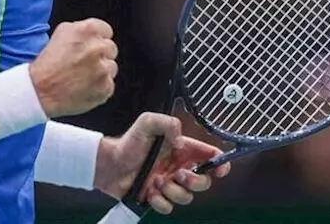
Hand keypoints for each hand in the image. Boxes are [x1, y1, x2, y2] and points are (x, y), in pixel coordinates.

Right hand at [30, 19, 117, 117]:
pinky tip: (84, 87)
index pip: (106, 31)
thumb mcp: (61, 33)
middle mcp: (98, 48)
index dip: (97, 39)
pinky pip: (109, 85)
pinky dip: (99, 87)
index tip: (91, 46)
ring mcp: (103, 69)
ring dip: (101, 72)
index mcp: (88, 30)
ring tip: (82, 77)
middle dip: (100, 55)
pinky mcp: (105, 88)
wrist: (39, 91)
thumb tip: (94, 32)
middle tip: (84, 63)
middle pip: (111, 49)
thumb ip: (81, 29)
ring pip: (111, 67)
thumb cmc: (47, 64)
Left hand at [94, 112, 231, 214]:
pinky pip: (169, 208)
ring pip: (187, 198)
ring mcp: (170, 185)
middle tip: (178, 175)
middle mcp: (179, 168)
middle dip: (195, 182)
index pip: (210, 157)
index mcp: (183, 150)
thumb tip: (182, 141)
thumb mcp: (147, 122)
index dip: (220, 164)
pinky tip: (149, 191)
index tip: (220, 170)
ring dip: (173, 192)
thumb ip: (168, 123)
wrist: (109, 164)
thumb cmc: (128, 142)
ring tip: (156, 181)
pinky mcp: (158, 198)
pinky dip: (159, 202)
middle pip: (204, 182)